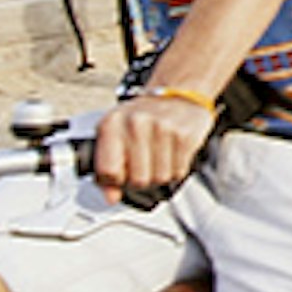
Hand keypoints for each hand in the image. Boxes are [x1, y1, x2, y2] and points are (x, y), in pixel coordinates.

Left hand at [93, 86, 212, 203]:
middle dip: (141, 178)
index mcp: (112, 124)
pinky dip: (176, 168)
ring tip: (158, 155)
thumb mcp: (115, 135)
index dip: (115, 180)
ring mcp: (162, 128)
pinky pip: (178, 172)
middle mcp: (136, 123)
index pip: (108, 172)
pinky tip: (172, 152)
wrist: (178, 94)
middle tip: (144, 162)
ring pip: (159, 179)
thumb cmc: (142, 117)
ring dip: (160, 174)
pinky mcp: (184, 135)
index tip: (120, 173)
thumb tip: (110, 198)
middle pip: (137, 180)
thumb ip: (106, 168)